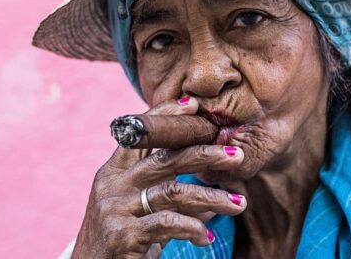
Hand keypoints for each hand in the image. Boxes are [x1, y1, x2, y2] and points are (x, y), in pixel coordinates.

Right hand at [71, 96, 247, 257]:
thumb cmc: (118, 243)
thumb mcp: (137, 214)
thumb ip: (167, 199)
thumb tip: (211, 197)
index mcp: (113, 173)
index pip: (141, 136)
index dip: (166, 116)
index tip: (196, 106)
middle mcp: (111, 185)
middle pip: (165, 159)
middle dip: (205, 153)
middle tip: (236, 155)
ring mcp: (115, 209)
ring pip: (173, 192)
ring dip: (212, 197)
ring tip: (239, 204)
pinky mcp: (122, 235)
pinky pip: (168, 224)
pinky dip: (194, 228)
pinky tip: (208, 237)